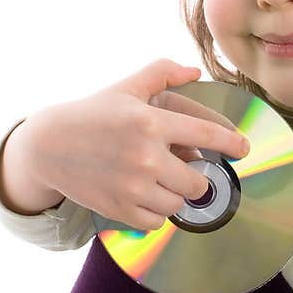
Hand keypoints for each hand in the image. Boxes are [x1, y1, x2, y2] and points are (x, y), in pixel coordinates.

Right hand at [18, 59, 250, 230]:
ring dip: (176, 195)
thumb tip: (194, 71)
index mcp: (152, 123)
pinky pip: (157, 222)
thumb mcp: (127, 87)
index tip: (243, 149)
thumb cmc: (93, 113)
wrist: (49, 145)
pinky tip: (146, 197)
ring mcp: (132, 187)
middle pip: (198, 182)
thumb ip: (162, 73)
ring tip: (162, 182)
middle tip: (187, 170)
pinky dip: (157, 213)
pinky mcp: (119, 209)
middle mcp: (146, 157)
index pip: (207, 136)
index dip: (232, 143)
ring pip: (178, 204)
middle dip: (197, 177)